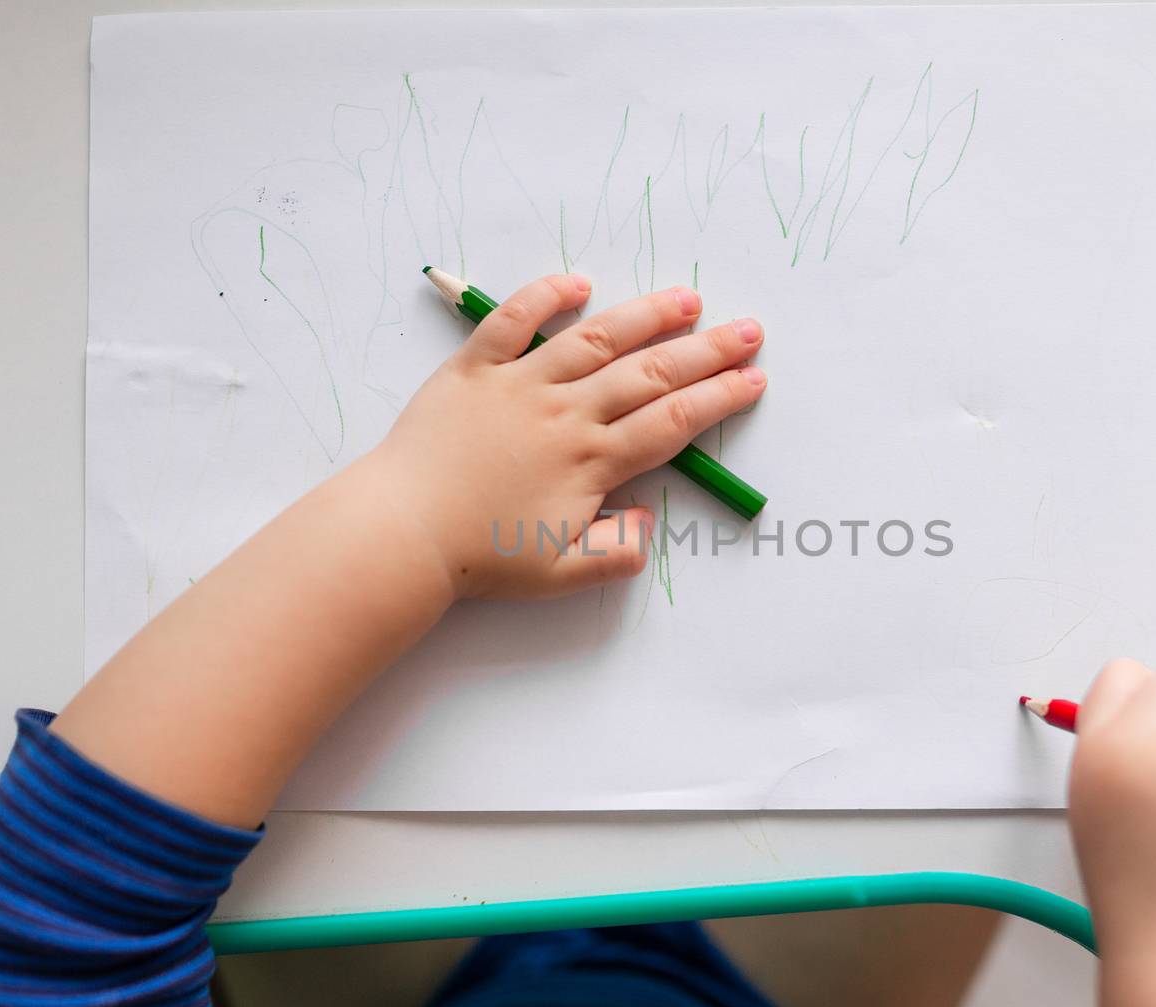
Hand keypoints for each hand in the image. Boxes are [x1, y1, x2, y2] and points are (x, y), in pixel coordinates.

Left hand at [374, 275, 765, 599]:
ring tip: (686, 299)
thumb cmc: (480, 558)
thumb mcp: (560, 575)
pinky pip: (512, 321)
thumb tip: (646, 519)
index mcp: (591, 462)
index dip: (718, 400)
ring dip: (645, 316)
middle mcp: (565, 413)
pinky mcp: (473, 369)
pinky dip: (545, 296)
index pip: (671, 423)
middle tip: (748, 331)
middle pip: (650, 373)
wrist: (402, 533)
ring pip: (594, 339)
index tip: (753, 380)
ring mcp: (520, 384)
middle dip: (706, 351)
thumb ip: (616, 553)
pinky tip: (578, 282)